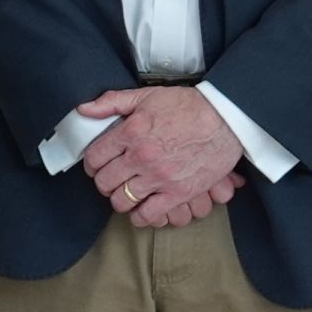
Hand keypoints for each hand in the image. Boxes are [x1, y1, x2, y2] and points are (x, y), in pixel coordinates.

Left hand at [78, 85, 245, 227]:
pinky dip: (140, 216)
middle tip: (112, 179)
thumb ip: (112, 102)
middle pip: (105, 182)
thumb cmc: (189, 106)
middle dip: (104, 182)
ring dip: (120, 199)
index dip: (92, 163)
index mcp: (130, 132)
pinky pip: (148, 215)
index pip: (94, 157)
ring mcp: (159, 177)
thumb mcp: (147, 96)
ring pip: (122, 201)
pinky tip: (142, 207)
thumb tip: (84, 110)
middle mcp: (141, 157)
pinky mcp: (178, 193)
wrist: (227, 118)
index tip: (97, 165)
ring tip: (126, 192)